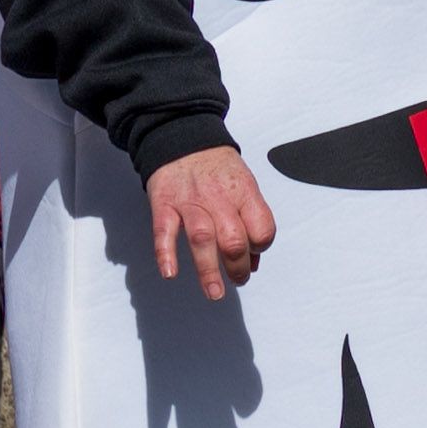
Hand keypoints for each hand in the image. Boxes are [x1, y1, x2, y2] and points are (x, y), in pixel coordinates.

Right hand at [146, 146, 274, 299]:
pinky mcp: (164, 203)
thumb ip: (250, 220)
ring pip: (202, 239)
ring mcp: (189, 201)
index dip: (261, 247)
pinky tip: (170, 272)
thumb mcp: (243, 184)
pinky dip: (166, 253)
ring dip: (208, 270)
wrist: (181, 135)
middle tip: (237, 280)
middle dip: (238, 267)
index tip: (254, 254)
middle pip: (233, 239)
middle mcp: (218, 197)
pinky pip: (164, 231)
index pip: (262, 228)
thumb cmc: (216, 166)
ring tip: (214, 292)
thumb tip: (253, 260)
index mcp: (243, 192)